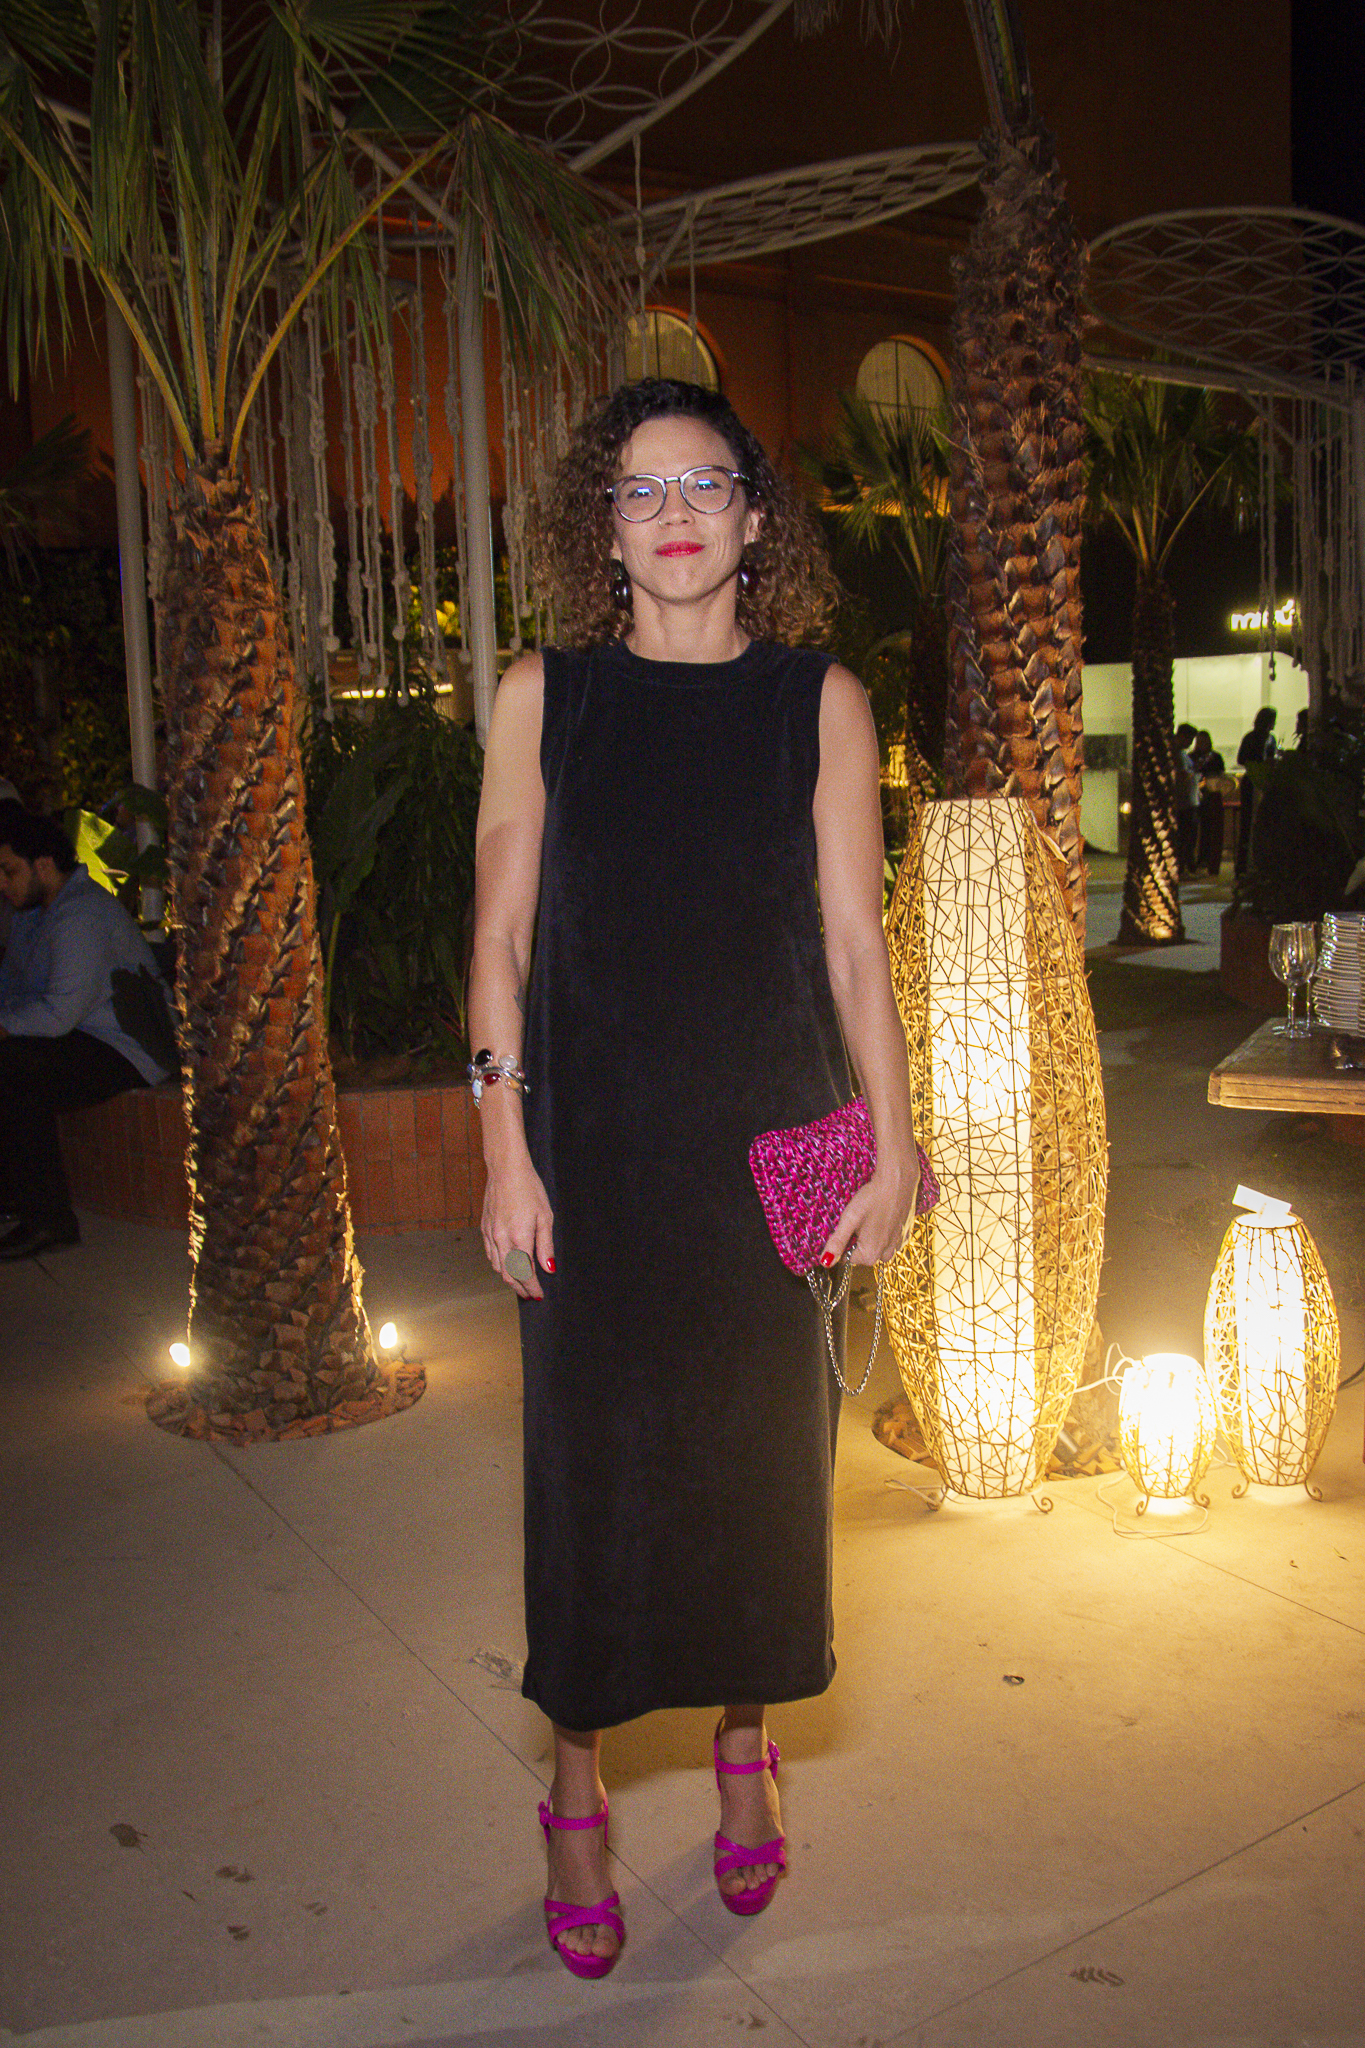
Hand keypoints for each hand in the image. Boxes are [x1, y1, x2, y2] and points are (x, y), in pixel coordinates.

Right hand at [481, 1156, 555, 1298]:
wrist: (506, 1170)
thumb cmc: (529, 1189)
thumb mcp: (545, 1216)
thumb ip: (546, 1245)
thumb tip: (548, 1267)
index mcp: (519, 1237)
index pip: (525, 1272)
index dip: (532, 1287)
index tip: (539, 1294)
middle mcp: (502, 1239)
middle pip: (509, 1275)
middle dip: (520, 1288)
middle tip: (530, 1294)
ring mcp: (491, 1234)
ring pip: (497, 1267)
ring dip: (509, 1278)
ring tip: (521, 1283)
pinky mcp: (485, 1228)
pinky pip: (491, 1254)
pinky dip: (499, 1265)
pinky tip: (507, 1265)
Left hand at [820, 1151, 920, 1268]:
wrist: (899, 1181)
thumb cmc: (872, 1198)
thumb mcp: (849, 1219)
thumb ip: (837, 1242)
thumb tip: (825, 1262)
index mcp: (870, 1254)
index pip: (849, 1258)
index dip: (844, 1241)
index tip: (847, 1225)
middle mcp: (886, 1254)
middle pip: (864, 1254)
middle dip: (859, 1240)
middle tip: (860, 1218)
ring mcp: (899, 1244)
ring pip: (878, 1247)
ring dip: (872, 1237)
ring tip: (871, 1216)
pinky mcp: (906, 1234)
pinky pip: (891, 1240)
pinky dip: (885, 1232)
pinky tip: (883, 1215)